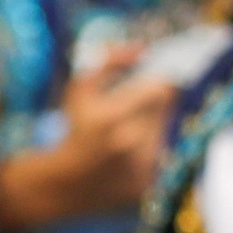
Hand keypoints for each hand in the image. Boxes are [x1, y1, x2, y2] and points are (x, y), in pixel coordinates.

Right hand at [0, 59, 177, 232]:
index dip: (160, 81)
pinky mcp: (151, 184)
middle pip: (166, 107)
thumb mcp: (81, 89)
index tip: (151, 79)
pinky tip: (131, 152)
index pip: (162, 89)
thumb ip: (110, 62)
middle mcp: (129, 146)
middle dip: (153, 101)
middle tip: (133, 105)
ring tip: (128, 130)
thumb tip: (142, 48)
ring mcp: (142, 169)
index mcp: (109, 119)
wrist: (66, 184)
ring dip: (154, 124)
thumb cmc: (75, 128)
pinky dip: (153, 147)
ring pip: (166, 129)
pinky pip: (165, 153)